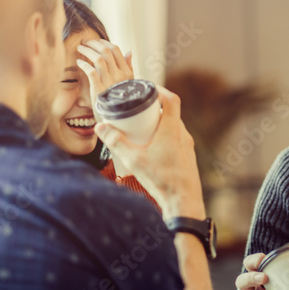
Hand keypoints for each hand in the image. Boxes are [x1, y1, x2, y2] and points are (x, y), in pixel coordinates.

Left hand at [76, 39, 134, 107]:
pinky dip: (83, 64)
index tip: (97, 41)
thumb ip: (128, 67)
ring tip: (80, 48)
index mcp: (126, 72)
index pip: (116, 50)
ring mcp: (109, 82)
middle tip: (85, 42)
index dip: (104, 42)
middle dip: (94, 43)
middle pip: (106, 51)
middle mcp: (119, 75)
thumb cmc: (119, 99)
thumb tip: (129, 51)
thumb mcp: (128, 83)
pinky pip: (90, 71)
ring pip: (98, 59)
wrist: (115, 119)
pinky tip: (78, 62)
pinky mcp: (99, 88)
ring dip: (87, 50)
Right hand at [94, 86, 205, 218]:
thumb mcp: (133, 159)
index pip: (171, 99)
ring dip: (160, 124)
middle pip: (171, 113)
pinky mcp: (187, 157)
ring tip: (143, 127)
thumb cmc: (161, 179)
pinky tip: (153, 146)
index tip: (148, 88)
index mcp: (172, 129)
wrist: (183, 201)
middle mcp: (183, 134)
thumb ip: (116, 142)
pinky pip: (176, 140)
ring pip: (174, 127)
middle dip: (154, 109)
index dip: (160, 90)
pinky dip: (165, 137)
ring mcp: (187, 146)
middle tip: (139, 110)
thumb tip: (101, 127)